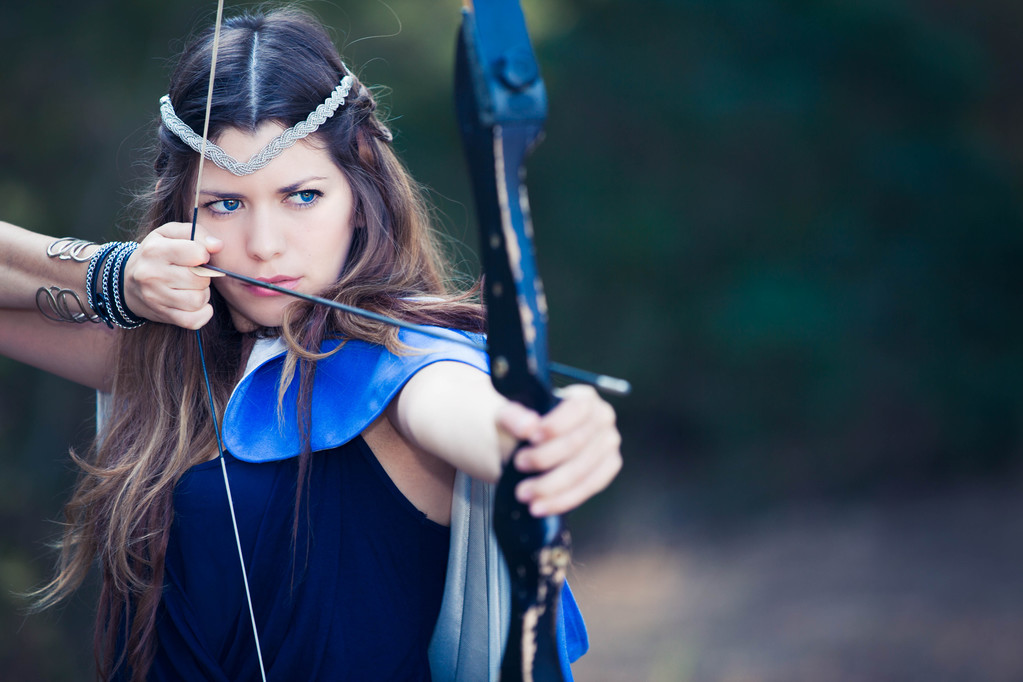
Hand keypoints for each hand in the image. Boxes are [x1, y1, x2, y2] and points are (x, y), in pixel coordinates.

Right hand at [123, 223, 222, 328]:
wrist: (127, 283)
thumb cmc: (155, 254)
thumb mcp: (169, 234)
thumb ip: (196, 233)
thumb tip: (218, 245)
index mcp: (154, 250)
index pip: (197, 253)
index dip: (204, 255)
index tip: (198, 257)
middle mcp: (151, 274)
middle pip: (200, 279)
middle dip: (204, 276)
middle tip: (194, 274)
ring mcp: (155, 297)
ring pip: (199, 300)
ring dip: (202, 294)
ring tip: (191, 287)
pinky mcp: (162, 315)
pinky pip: (194, 320)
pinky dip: (203, 314)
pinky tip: (198, 305)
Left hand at [497, 385, 621, 516]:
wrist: (530, 443)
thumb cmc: (524, 423)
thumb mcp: (511, 414)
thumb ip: (514, 416)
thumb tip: (528, 427)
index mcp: (584, 397)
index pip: (577, 409)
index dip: (555, 425)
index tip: (531, 438)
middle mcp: (603, 418)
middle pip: (577, 443)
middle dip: (545, 458)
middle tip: (519, 465)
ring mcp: (609, 444)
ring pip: (583, 470)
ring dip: (551, 486)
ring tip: (524, 493)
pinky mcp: (608, 467)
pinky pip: (590, 487)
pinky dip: (564, 499)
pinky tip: (542, 506)